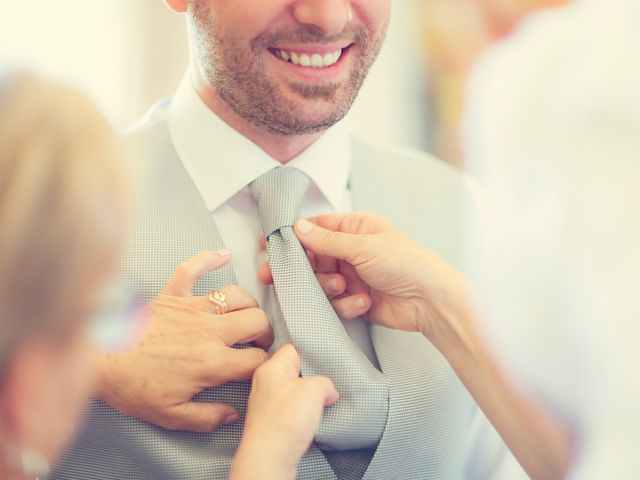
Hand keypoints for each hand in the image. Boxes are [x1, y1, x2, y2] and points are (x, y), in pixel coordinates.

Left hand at [94, 250, 273, 431]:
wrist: (98, 360)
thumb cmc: (130, 385)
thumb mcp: (170, 415)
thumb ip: (206, 418)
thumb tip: (230, 415)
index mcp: (211, 363)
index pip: (256, 360)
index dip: (263, 366)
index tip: (259, 368)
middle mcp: (208, 331)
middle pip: (257, 322)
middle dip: (265, 333)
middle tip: (258, 342)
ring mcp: (192, 309)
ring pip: (237, 296)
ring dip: (247, 305)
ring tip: (245, 315)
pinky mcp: (173, 295)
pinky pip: (194, 268)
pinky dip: (210, 258)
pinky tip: (223, 255)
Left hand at [231, 344, 337, 479]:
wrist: (269, 460)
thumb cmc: (283, 424)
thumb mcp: (313, 390)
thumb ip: (324, 381)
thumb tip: (328, 390)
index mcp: (270, 369)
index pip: (292, 347)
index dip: (311, 351)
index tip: (326, 356)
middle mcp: (265, 384)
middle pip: (295, 370)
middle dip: (313, 376)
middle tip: (328, 381)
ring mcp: (268, 404)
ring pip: (295, 391)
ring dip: (310, 397)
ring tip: (322, 402)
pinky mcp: (273, 423)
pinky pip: (293, 410)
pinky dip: (305, 413)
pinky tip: (313, 419)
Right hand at [291, 213, 470, 341]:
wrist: (431, 302)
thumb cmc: (407, 264)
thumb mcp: (363, 246)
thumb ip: (326, 240)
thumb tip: (298, 227)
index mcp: (356, 228)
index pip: (316, 228)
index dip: (292, 236)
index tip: (268, 245)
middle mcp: (352, 251)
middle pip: (312, 258)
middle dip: (303, 269)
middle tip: (277, 276)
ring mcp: (354, 276)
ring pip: (321, 283)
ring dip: (329, 288)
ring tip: (345, 287)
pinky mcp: (356, 300)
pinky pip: (335, 303)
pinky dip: (346, 304)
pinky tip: (364, 302)